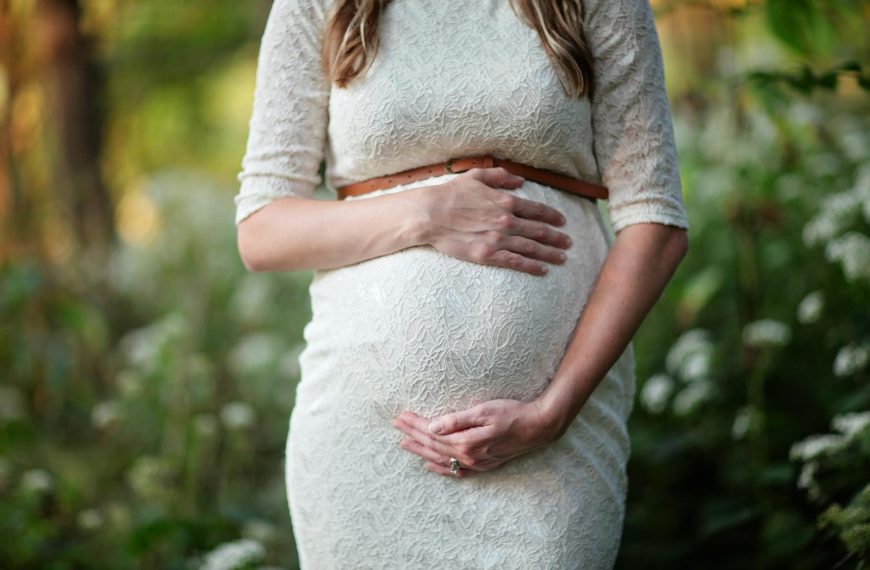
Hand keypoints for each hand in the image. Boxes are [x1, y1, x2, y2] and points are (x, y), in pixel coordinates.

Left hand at [392, 398, 559, 477]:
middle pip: (433, 445)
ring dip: (421, 450)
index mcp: (466, 441)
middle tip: (396, 425)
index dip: (415, 424)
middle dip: (412, 435)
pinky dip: (440, 468)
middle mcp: (468, 456)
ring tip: (404, 444)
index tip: (400, 416)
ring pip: (440, 457)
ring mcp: (475, 463)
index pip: (432, 432)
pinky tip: (429, 464)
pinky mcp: (483, 465)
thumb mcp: (484, 411)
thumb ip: (457, 420)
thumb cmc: (512, 413)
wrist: (538, 427)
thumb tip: (432, 426)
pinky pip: (456, 470)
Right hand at [417, 167, 573, 275]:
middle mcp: (507, 221)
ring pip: (532, 248)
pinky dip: (532, 266)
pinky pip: (516, 262)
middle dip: (557, 237)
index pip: (536, 210)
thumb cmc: (450, 194)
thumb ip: (500, 176)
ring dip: (550, 253)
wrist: (431, 214)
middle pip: (539, 231)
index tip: (562, 222)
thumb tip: (520, 180)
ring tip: (563, 258)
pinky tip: (543, 270)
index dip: (552, 216)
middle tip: (569, 243)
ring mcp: (499, 239)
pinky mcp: (488, 255)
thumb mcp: (476, 176)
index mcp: (505, 201)